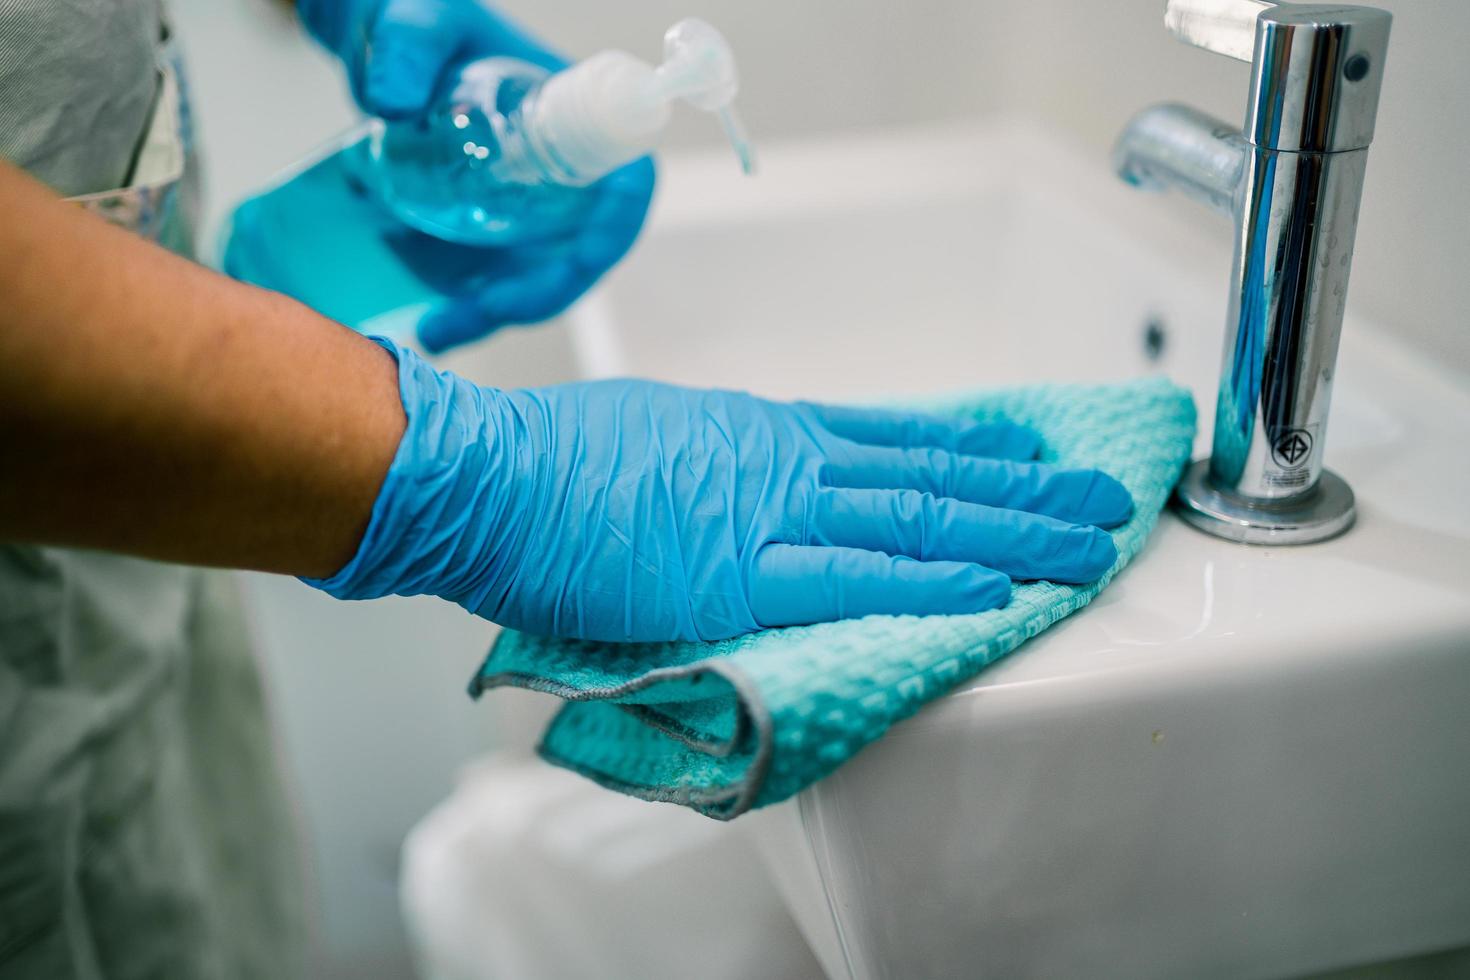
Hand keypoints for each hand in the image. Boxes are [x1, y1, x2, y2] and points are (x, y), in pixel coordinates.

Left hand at [296, 0, 654, 352]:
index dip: (615, 227)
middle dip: (537, 295)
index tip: (580, 259)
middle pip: (579, 255)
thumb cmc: (418, 25)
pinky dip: (465, 316)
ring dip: (494, 318)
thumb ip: (406, 42)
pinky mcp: (487, 238)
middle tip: (477, 310)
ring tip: (434, 331)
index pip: (626, 182)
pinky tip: (425, 329)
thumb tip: (393, 103)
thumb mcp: (415, 19)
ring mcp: (525, 213)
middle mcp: (559, 176)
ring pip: (534, 284)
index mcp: (571, 117)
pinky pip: (491, 289)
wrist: (382, 55)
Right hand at [309, 341, 1133, 641]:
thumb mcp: (654, 439)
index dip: (970, 446)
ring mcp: (769, 513)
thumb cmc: (551, 463)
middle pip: (928, 472)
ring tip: (1087, 539)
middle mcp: (785, 461)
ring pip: (916, 516)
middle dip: (1023, 489)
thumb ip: (715, 467)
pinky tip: (997, 584)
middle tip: (1100, 494)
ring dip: (1011, 530)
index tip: (1028, 449)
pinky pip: (857, 574)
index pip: (891, 437)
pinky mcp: (741, 573)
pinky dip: (932, 578)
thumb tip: (733, 484)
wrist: (489, 476)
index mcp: (761, 433)